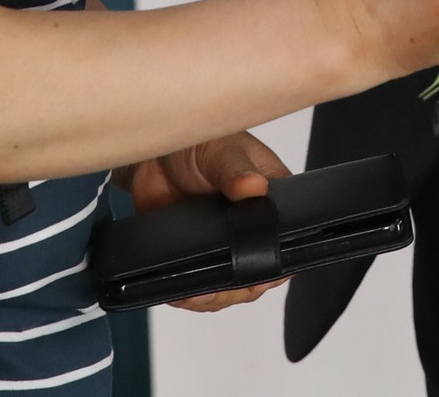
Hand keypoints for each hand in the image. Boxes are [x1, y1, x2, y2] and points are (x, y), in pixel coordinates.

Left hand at [119, 132, 291, 311]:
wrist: (152, 155)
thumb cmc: (198, 142)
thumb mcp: (221, 150)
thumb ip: (235, 169)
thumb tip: (254, 187)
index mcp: (271, 201)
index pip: (286, 241)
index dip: (275, 263)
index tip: (258, 275)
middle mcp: (250, 229)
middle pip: (256, 275)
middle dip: (236, 288)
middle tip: (215, 288)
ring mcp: (222, 246)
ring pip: (227, 288)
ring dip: (212, 296)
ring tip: (193, 294)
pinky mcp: (194, 256)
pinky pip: (197, 286)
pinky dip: (189, 294)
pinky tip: (179, 291)